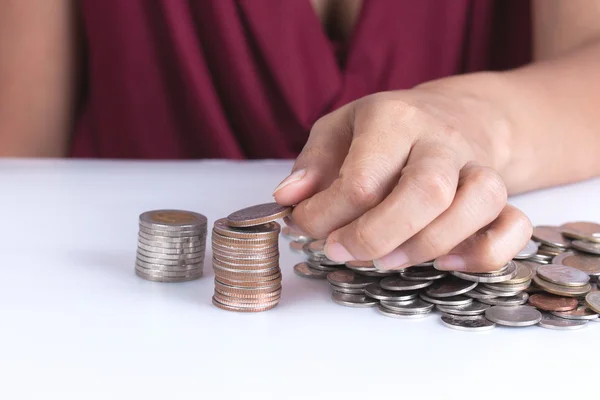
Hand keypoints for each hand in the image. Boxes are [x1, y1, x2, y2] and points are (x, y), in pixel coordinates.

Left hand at [273, 84, 531, 271]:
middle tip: (341, 251)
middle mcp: (441, 140)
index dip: (325, 215)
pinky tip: (445, 263)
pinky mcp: (503, 193)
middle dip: (376, 235)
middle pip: (424, 191)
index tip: (304, 227)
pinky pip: (513, 226)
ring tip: (386, 260)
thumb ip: (312, 163)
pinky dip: (483, 252)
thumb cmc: (387, 128)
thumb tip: (288, 200)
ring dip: (427, 245)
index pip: (361, 179)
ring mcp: (477, 166)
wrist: (457, 114)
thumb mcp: (339, 129)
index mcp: (393, 119)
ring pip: (476, 203)